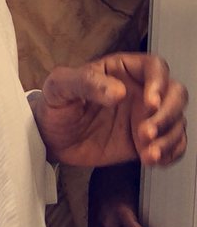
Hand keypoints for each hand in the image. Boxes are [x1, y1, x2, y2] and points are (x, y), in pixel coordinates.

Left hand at [32, 53, 187, 167]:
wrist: (50, 139)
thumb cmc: (55, 105)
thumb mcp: (60, 87)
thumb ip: (86, 83)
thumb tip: (118, 91)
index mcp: (122, 70)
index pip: (154, 67)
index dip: (158, 83)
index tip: (150, 102)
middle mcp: (139, 91)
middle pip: (175, 93)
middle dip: (167, 114)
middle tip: (146, 132)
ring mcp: (144, 117)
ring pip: (176, 120)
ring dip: (169, 137)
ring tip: (148, 153)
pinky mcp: (145, 141)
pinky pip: (172, 144)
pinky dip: (170, 152)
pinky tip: (153, 159)